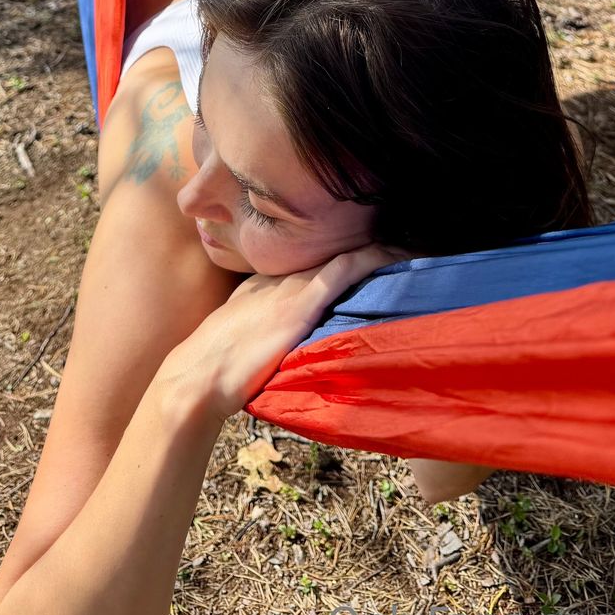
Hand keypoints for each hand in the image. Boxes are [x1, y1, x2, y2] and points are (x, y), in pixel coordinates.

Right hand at [160, 242, 402, 423]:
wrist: (201, 374)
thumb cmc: (218, 364)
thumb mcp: (243, 332)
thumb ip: (268, 326)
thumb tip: (285, 337)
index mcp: (268, 279)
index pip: (318, 256)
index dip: (349, 250)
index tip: (378, 250)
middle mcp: (283, 274)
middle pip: (335, 249)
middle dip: (371, 244)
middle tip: (407, 240)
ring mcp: (293, 285)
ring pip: (346, 254)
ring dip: (381, 250)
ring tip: (413, 246)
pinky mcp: (302, 302)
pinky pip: (344, 270)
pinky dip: (371, 259)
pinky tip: (394, 256)